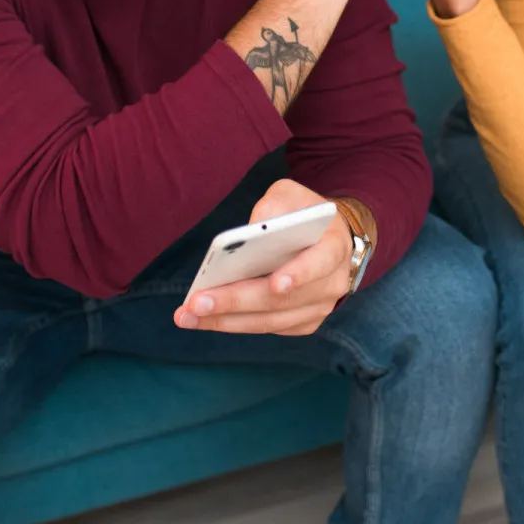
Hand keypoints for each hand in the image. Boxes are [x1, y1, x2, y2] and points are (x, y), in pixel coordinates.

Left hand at [174, 178, 353, 336]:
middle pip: (283, 299)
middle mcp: (333, 283)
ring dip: (226, 321)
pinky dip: (235, 325)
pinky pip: (267, 328)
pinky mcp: (304, 323)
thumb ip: (274, 205)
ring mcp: (319, 308)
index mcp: (335, 247)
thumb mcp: (292, 195)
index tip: (274, 284)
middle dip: (237, 301)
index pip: (319, 263)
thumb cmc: (303, 214)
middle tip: (197, 303)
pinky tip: (204, 319)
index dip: (299, 274)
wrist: (329, 238)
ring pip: (271, 321)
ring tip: (188, 316)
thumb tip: (250, 231)